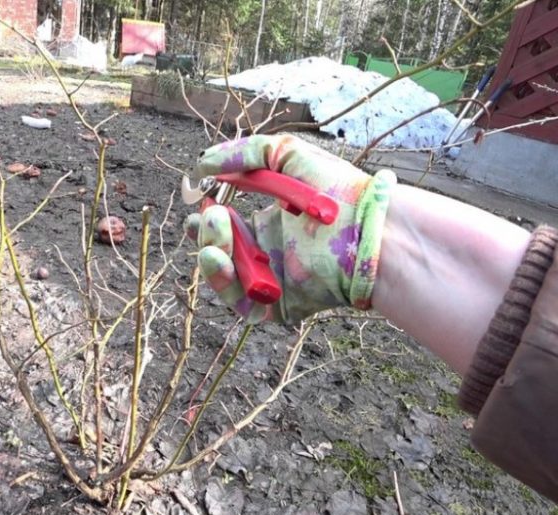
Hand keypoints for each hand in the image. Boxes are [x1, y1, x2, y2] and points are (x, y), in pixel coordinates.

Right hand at [185, 134, 395, 323]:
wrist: (371, 229)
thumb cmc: (338, 190)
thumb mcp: (286, 154)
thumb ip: (243, 154)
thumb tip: (201, 165)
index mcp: (269, 225)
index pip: (226, 227)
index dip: (208, 217)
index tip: (199, 200)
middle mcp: (267, 255)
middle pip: (219, 252)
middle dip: (206, 234)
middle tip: (209, 216)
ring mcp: (272, 282)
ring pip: (224, 278)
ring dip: (210, 255)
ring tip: (215, 232)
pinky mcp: (278, 305)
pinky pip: (241, 303)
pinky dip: (225, 284)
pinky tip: (221, 258)